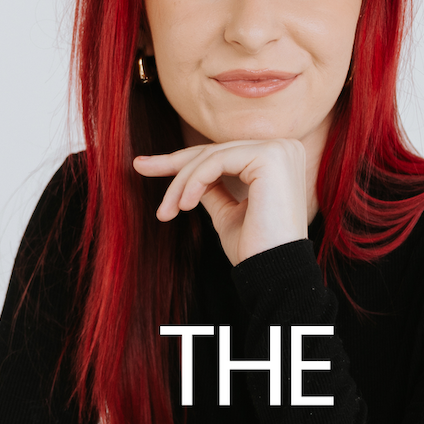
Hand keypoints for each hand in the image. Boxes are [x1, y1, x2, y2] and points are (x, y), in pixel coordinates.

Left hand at [133, 139, 308, 265]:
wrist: (274, 274)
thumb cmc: (255, 250)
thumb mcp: (227, 213)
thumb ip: (211, 189)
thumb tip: (185, 175)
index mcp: (276, 161)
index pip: (222, 155)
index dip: (184, 162)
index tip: (147, 163)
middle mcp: (284, 148)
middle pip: (214, 151)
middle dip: (174, 166)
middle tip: (140, 168)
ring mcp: (279, 150)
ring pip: (211, 156)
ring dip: (182, 183)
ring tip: (166, 211)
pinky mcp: (270, 157)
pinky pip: (216, 161)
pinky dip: (194, 182)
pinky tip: (183, 206)